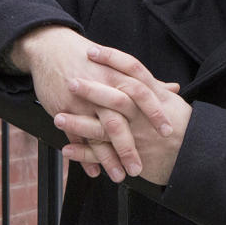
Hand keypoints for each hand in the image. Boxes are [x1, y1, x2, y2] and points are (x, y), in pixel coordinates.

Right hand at [9, 26, 178, 180]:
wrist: (51, 48)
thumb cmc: (90, 58)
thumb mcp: (118, 65)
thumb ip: (148, 82)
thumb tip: (174, 88)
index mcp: (118, 76)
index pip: (142, 94)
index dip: (155, 113)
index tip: (167, 132)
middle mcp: (101, 90)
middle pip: (117, 121)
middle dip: (128, 148)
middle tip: (139, 169)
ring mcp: (81, 101)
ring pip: (96, 133)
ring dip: (107, 158)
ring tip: (119, 176)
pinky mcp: (63, 109)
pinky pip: (75, 137)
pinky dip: (84, 155)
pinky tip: (95, 171)